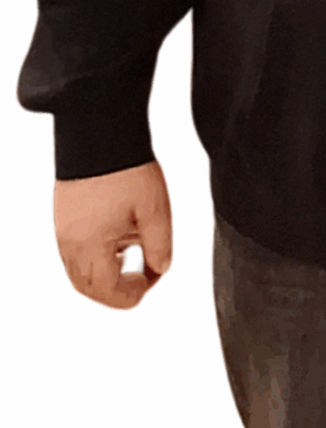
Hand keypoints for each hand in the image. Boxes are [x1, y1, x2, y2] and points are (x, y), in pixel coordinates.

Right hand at [53, 161, 172, 309]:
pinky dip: (95, 258)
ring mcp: (62, 229)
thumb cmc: (128, 169)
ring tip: (133, 257)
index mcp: (91, 245)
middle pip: (88, 287)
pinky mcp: (62, 216)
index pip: (107, 290)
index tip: (151, 281)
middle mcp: (70, 242)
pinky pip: (74, 252)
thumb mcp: (156, 211)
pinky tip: (118, 241)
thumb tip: (160, 268)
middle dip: (116, 292)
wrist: (100, 132)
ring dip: (105, 275)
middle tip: (142, 280)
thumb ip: (160, 246)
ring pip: (78, 272)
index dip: (132, 294)